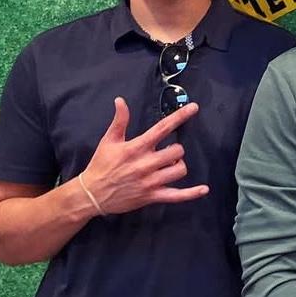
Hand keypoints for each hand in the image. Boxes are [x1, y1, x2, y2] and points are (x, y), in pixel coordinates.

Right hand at [81, 97, 208, 213]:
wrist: (92, 194)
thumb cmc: (101, 164)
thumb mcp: (109, 140)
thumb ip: (120, 120)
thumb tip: (120, 100)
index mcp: (137, 147)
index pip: (163, 128)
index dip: (180, 116)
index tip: (194, 107)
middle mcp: (146, 164)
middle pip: (177, 151)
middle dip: (176, 150)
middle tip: (167, 151)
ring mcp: (150, 182)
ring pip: (179, 170)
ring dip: (178, 166)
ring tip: (169, 165)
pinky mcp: (152, 196)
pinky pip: (176, 196)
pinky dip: (191, 193)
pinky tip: (203, 189)